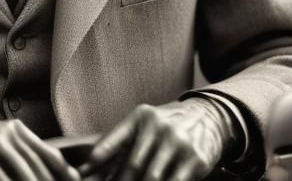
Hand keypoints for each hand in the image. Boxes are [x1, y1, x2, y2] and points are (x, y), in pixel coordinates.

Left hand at [78, 98, 238, 180]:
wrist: (207, 117)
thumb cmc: (167, 125)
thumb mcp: (144, 124)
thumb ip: (119, 144)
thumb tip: (88, 166)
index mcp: (141, 117)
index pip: (117, 136)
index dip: (101, 154)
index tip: (84, 169)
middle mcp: (159, 127)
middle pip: (133, 164)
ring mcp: (178, 143)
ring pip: (153, 177)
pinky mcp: (195, 159)